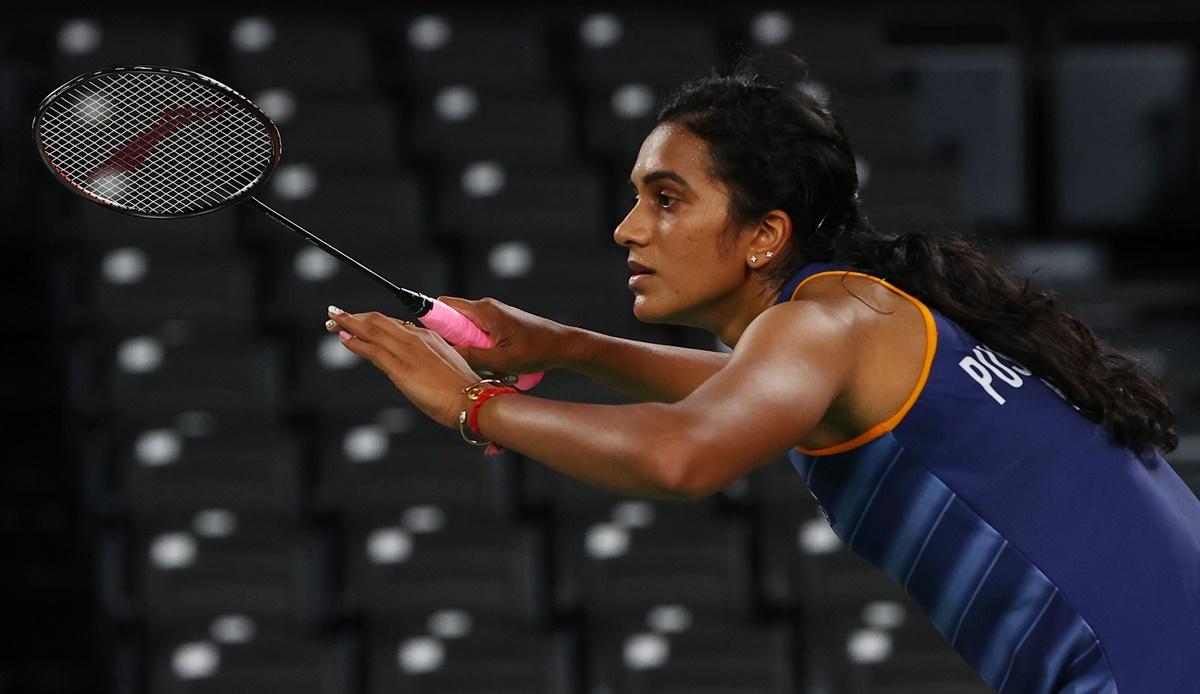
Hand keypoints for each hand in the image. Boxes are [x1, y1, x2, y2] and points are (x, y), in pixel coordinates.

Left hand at [324, 306, 477, 428]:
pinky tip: (343, 338)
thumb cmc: (464, 390)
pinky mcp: (400, 368)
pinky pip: (372, 350)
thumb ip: (429, 364)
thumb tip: (418, 370)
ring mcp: (407, 351)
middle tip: (335, 315)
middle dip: (354, 317)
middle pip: (378, 321)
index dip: (372, 321)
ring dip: (348, 324)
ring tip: (331, 321)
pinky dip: (355, 342)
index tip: (358, 321)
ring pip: (372, 330)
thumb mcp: (446, 369)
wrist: (472, 399)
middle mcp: (417, 338)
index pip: (394, 325)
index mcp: (429, 337)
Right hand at [435, 296, 574, 374]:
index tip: (426, 340)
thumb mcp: (502, 359)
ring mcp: (492, 315)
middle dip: (450, 340)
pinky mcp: (498, 324)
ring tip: (480, 363)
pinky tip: (491, 362)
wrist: (563, 346)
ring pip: (465, 329)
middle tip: (457, 359)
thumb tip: (445, 356)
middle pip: (451, 319)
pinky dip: (479, 348)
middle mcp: (485, 308)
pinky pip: (477, 334)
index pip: (444, 306)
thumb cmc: (537, 350)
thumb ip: (472, 357)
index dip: (430, 320)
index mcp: (483, 310)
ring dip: (467, 347)